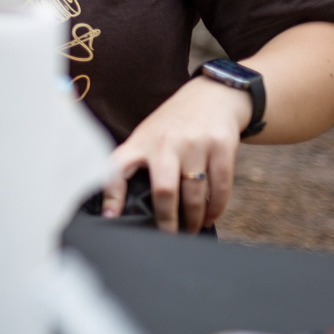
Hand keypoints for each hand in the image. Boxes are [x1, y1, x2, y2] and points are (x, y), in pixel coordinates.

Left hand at [102, 76, 249, 232]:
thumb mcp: (148, 135)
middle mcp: (166, 142)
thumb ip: (137, 161)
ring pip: (195, 193)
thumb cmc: (172, 125)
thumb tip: (122, 204)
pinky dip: (215, 208)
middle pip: (164, 189)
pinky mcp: (222, 146)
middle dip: (166, 219)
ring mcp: (196, 144)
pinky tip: (209, 217)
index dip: (112, 193)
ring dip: (193, 218)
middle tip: (167, 237)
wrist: (211, 96)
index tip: (111, 217)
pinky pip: (220, 186)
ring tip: (189, 230)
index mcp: (140, 141)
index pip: (118, 167)